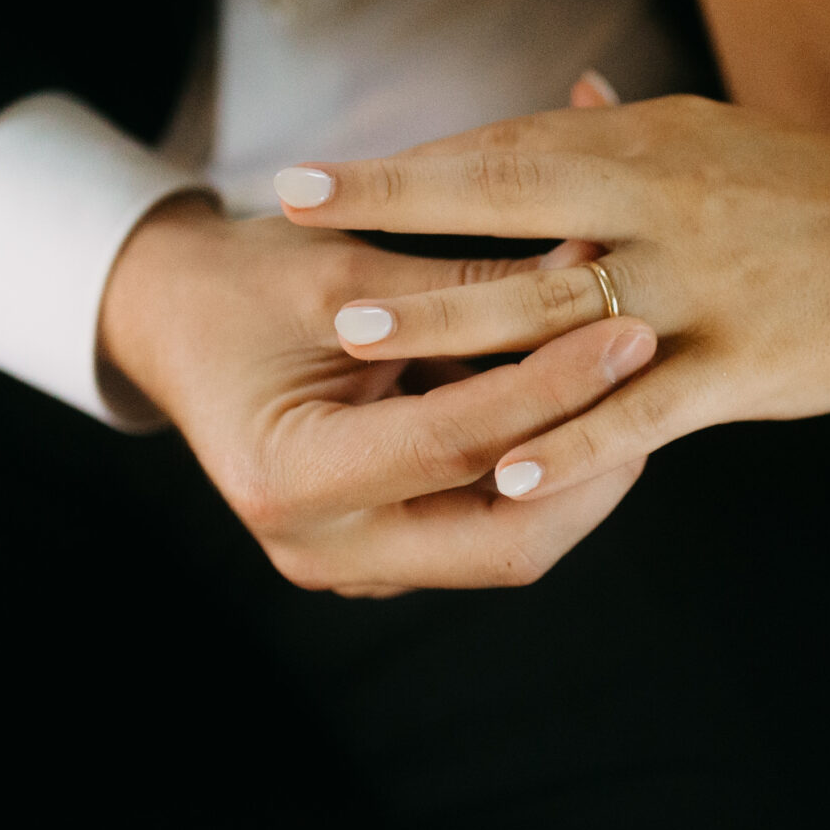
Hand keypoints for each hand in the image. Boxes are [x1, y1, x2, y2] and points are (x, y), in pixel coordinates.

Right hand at [100, 194, 655, 594]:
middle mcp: (324, 548)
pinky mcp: (389, 551)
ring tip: (634, 384)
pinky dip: (543, 466)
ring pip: (513, 544)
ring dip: (580, 465)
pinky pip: (492, 526)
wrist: (176, 322)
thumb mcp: (350, 265)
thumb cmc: (247, 281)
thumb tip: (599, 266)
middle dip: (591, 458)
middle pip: (507, 540)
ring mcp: (358, 564)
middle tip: (653, 375)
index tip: (631, 328)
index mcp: (293, 479)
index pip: (456, 445)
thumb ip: (470, 282)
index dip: (553, 388)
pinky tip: (587, 400)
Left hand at [271, 94, 829, 502]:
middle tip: (301, 238)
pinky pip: (645, 411)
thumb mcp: (723, 144)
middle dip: (401, 219)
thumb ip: (633, 135)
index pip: (505, 149)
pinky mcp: (747, 371)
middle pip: (513, 204)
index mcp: (656, 144)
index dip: (403, 166)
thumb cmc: (829, 194)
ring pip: (561, 307)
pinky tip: (504, 468)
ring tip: (363, 337)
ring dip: (457, 322)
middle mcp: (671, 203)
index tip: (308, 177)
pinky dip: (573, 439)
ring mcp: (708, 290)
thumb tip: (568, 94)